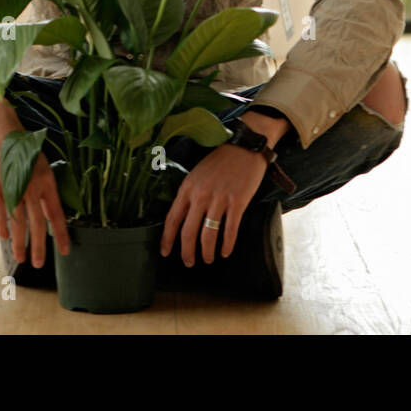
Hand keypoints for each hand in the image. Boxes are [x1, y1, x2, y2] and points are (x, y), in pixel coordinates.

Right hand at [0, 94, 70, 267]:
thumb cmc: (17, 143)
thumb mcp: (37, 162)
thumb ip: (40, 184)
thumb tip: (43, 207)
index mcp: (46, 179)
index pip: (57, 212)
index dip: (62, 233)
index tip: (66, 251)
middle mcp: (33, 185)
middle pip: (40, 223)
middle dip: (40, 247)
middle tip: (39, 264)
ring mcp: (14, 186)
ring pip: (20, 223)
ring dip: (22, 243)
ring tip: (22, 259)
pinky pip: (1, 213)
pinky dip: (3, 228)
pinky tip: (5, 238)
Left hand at [160, 144, 268, 266]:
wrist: (244, 147)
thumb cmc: (220, 161)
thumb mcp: (196, 174)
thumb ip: (189, 194)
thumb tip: (183, 217)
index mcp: (187, 188)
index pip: (172, 219)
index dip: (167, 239)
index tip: (165, 252)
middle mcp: (201, 195)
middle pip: (189, 232)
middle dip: (187, 252)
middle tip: (188, 262)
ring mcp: (220, 199)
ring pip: (208, 235)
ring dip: (207, 251)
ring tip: (208, 259)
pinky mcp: (238, 202)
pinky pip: (230, 230)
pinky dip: (227, 245)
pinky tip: (225, 252)